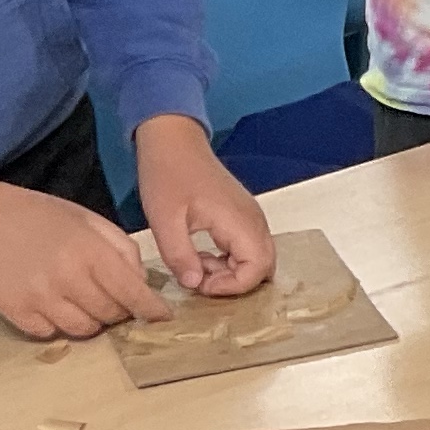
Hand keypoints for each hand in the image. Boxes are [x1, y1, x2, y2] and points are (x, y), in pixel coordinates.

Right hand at [0, 166, 166, 339]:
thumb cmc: (41, 217)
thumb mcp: (90, 220)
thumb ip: (122, 250)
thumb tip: (141, 283)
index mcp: (90, 252)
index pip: (133, 293)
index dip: (152, 310)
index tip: (162, 317)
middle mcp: (67, 278)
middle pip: (111, 315)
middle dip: (120, 311)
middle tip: (112, 298)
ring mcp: (40, 298)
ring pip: (84, 330)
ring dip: (92, 320)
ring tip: (82, 300)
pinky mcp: (16, 312)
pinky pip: (51, 333)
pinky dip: (58, 325)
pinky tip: (54, 304)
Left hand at [131, 115, 276, 298]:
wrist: (173, 142)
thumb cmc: (168, 175)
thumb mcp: (164, 220)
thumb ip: (180, 256)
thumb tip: (194, 285)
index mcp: (239, 221)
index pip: (257, 269)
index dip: (232, 286)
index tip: (200, 283)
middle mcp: (254, 220)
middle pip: (265, 267)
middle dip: (234, 281)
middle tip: (199, 276)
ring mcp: (252, 217)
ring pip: (258, 259)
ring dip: (232, 271)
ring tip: (197, 263)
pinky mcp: (244, 216)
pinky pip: (249, 248)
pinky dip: (231, 260)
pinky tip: (202, 253)